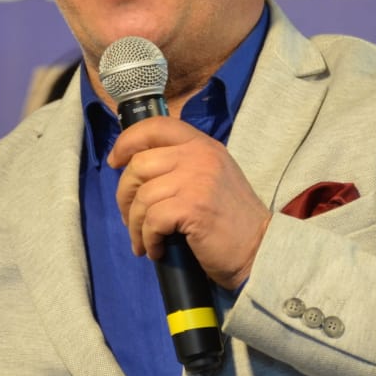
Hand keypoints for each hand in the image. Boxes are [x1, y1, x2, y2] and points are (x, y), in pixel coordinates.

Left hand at [108, 117, 268, 290]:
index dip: (127, 141)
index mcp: (202, 145)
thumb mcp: (211, 176)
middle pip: (138, 165)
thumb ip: (182, 164)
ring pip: (141, 197)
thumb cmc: (231, 220)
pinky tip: (156, 249)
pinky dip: (147, 239)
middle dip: (124, 195)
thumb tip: (136, 169)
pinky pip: (151, 220)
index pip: (155, 126)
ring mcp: (197, 180)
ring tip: (143, 241)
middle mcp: (200, 156)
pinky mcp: (193, 207)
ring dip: (135, 225)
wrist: (260, 249)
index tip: (115, 161)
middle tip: (130, 218)